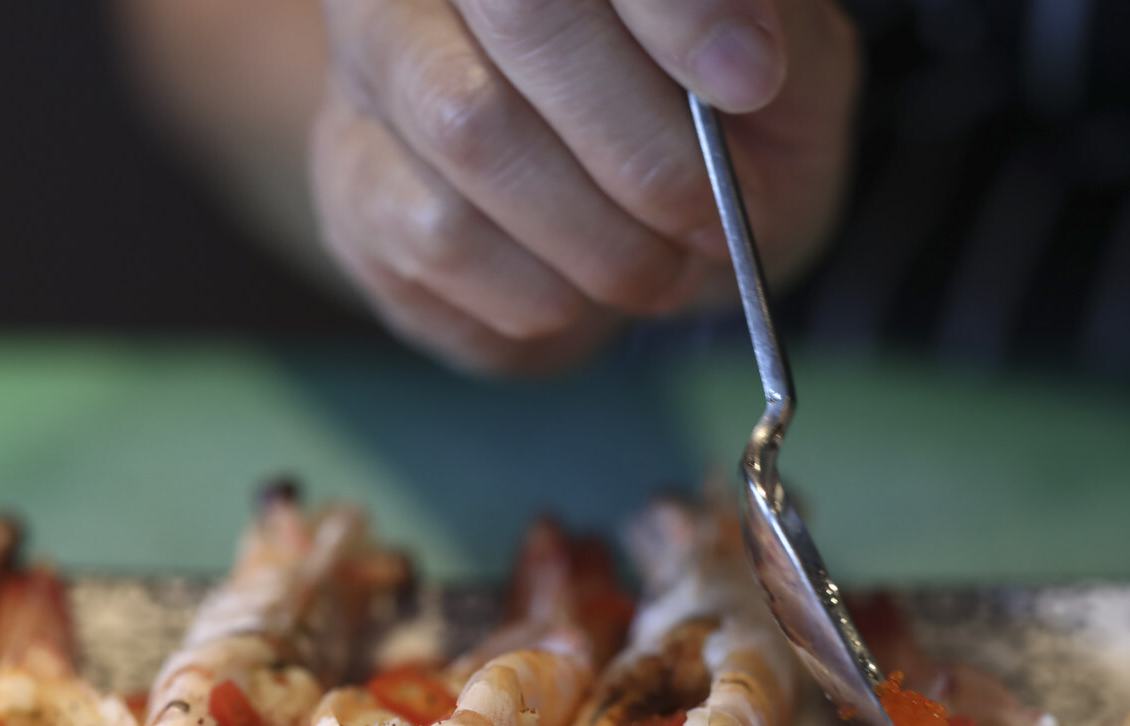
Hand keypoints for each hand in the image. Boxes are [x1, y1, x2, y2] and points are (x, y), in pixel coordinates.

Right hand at [312, 0, 860, 373]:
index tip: (752, 82)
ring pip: (469, 132)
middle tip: (710, 218)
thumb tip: (741, 60)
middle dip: (642, 144)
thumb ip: (769, 27)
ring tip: (658, 268)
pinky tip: (581, 290)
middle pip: (522, 14)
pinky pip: (436, 240)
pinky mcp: (348, 178)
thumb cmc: (708, 107)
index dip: (675, 9)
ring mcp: (370, 63)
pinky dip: (539, 293)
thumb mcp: (782, 53)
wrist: (632, 202)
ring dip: (594, 236)